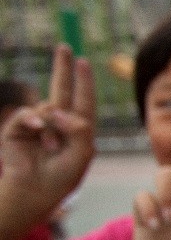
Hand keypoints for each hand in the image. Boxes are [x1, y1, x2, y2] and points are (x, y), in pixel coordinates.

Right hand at [0, 44, 95, 225]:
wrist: (34, 192)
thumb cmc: (62, 177)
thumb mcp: (82, 154)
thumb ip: (79, 129)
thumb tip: (58, 110)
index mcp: (76, 128)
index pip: (82, 99)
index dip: (83, 81)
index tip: (83, 61)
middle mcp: (57, 123)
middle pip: (61, 89)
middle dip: (63, 68)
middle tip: (64, 47)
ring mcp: (37, 125)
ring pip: (48, 107)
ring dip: (52, 126)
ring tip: (51, 147)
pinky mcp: (18, 129)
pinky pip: (28, 115)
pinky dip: (34, 121)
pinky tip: (38, 132)